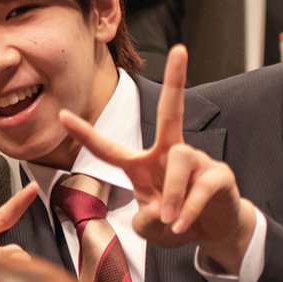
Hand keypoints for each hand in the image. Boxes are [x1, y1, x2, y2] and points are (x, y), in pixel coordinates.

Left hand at [59, 47, 257, 272]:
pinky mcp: (219, 175)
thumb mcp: (151, 228)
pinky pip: (199, 188)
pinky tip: (182, 226)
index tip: (63, 115)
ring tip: (170, 222)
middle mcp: (171, 153)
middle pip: (172, 111)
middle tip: (181, 49)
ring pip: (180, 159)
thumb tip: (156, 213)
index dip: (85, 134)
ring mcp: (198, 161)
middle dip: (177, 80)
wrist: (215, 232)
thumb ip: (144, 222)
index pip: (109, 148)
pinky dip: (187, 211)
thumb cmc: (176, 221)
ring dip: (170, 195)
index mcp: (144, 164)